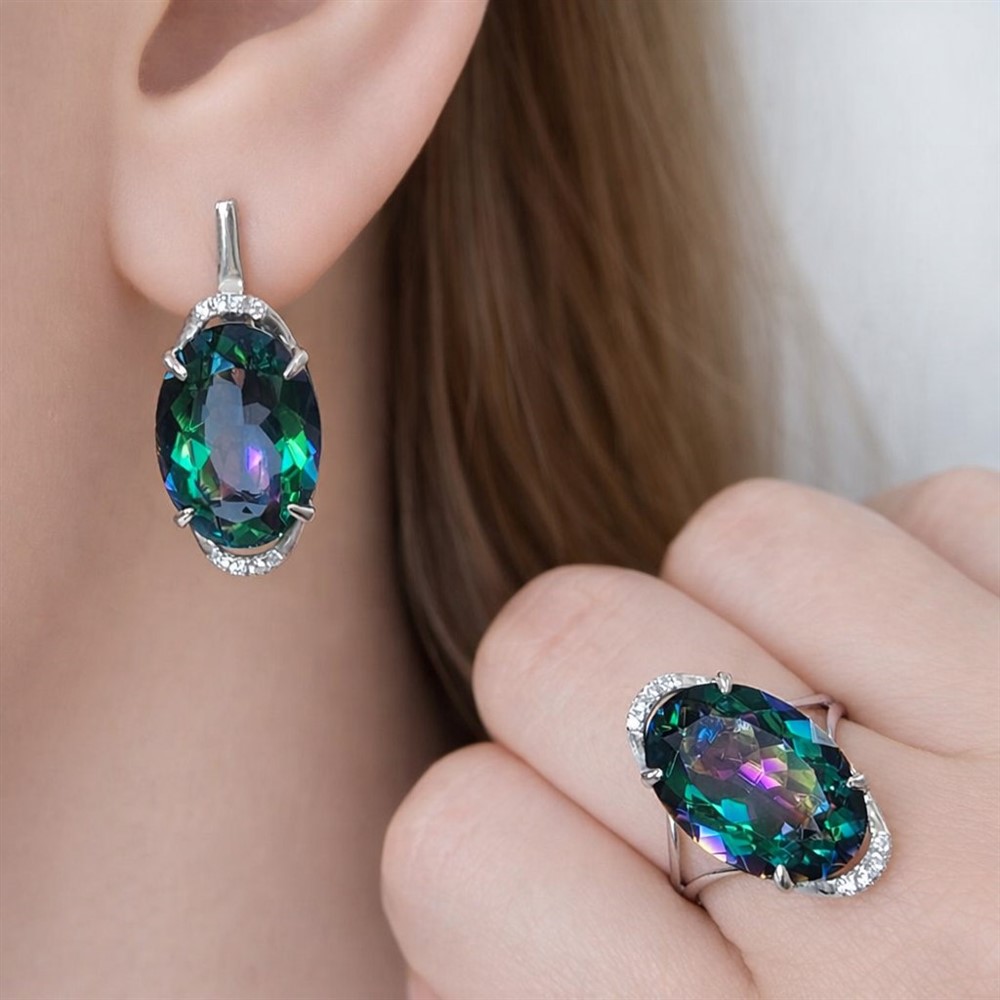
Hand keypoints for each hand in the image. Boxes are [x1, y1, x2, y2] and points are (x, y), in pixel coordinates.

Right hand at [382, 471, 999, 998]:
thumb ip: (526, 992)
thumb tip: (469, 854)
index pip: (458, 835)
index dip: (475, 837)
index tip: (550, 869)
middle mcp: (918, 928)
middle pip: (567, 637)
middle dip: (574, 691)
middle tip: (662, 778)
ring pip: (748, 536)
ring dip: (741, 616)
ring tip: (810, 729)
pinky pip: (936, 511)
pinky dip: (902, 579)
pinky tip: (929, 694)